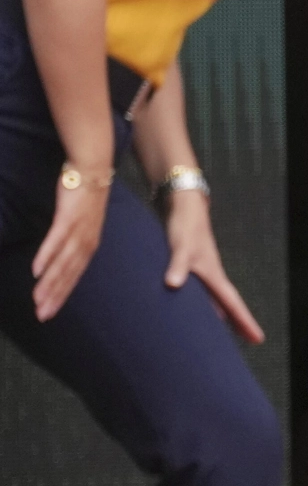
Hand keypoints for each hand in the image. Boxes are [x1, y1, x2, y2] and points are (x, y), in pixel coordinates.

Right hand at [30, 169, 109, 321]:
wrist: (92, 170)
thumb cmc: (83, 198)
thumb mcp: (79, 224)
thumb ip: (69, 241)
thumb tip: (58, 257)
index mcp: (88, 245)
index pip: (74, 276)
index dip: (62, 295)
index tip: (49, 313)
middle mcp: (86, 242)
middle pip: (69, 274)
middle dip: (55, 296)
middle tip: (42, 315)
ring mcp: (78, 230)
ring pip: (63, 262)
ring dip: (50, 282)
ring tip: (37, 298)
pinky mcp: (68, 217)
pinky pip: (56, 240)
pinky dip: (47, 255)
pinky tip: (37, 269)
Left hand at [161, 192, 264, 341]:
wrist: (183, 206)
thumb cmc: (185, 226)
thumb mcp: (181, 247)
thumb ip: (178, 266)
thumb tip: (173, 285)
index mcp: (214, 275)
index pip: (233, 303)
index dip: (245, 321)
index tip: (258, 339)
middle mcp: (211, 276)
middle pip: (229, 305)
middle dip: (240, 322)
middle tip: (252, 340)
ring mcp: (203, 272)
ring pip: (216, 300)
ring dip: (223, 315)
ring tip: (226, 332)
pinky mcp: (191, 267)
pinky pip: (201, 293)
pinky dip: (204, 304)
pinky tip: (197, 310)